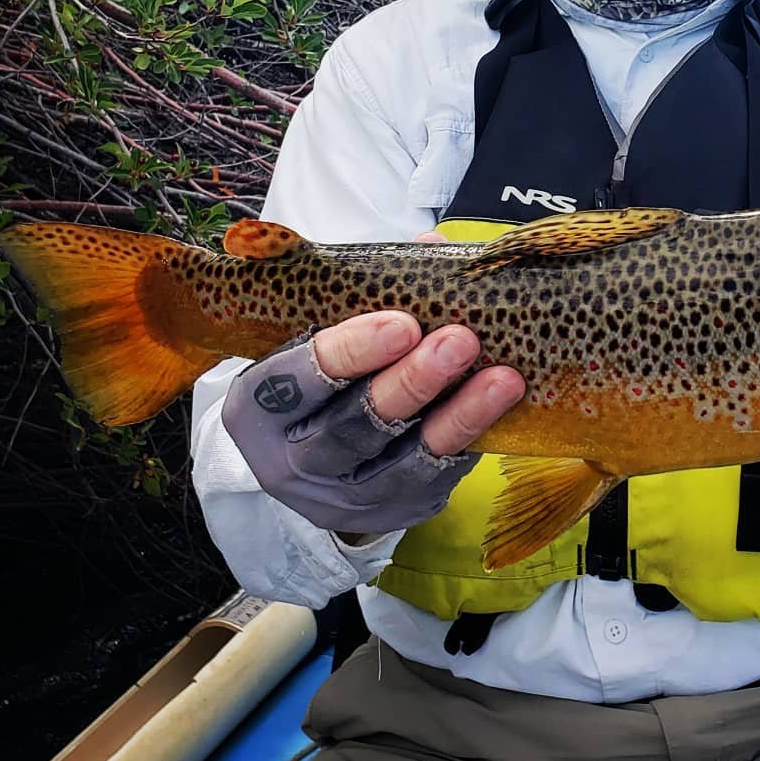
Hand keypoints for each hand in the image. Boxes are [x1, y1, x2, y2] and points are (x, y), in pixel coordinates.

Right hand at [221, 309, 524, 533]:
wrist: (313, 458)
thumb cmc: (321, 374)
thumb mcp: (320, 330)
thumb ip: (367, 290)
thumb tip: (431, 245)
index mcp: (257, 407)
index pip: (296, 382)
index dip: (350, 352)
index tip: (403, 322)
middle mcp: (288, 462)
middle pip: (352, 427)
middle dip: (411, 383)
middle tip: (460, 341)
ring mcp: (338, 498)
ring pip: (402, 463)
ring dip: (457, 418)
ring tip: (502, 379)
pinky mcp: (386, 515)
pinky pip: (432, 481)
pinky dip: (468, 442)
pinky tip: (499, 408)